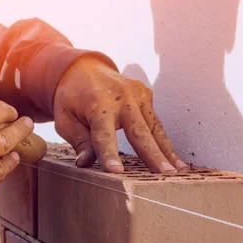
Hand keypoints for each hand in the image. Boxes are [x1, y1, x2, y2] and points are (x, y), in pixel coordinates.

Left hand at [53, 58, 187, 173]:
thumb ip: (79, 141)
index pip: (104, 134)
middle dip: (152, 155)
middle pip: (139, 132)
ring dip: (167, 151)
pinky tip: (175, 160)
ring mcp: (138, 95)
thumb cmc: (72, 98)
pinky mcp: (146, 96)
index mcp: (98, 103)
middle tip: (164, 174)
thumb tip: (86, 163)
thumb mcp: (65, 119)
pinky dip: (165, 143)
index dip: (109, 154)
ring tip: (177, 171)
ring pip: (154, 129)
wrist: (83, 68)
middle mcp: (123, 98)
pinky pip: (156, 124)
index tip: (116, 172)